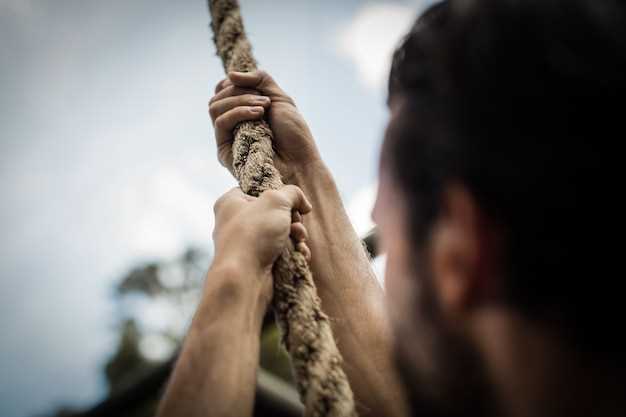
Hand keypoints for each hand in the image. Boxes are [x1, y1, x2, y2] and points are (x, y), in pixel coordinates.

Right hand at [209, 70, 321, 181]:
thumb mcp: (280, 98)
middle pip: (217, 97)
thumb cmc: (294, 135)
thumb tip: (230, 74)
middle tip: (265, 101)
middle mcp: (231, 125)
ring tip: (264, 107)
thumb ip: (259, 80)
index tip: (259, 89)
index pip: (222, 90)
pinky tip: (258, 115)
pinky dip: (238, 112)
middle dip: (240, 91)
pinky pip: (220, 123)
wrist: (300, 163)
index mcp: (241, 112)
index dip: (236, 82)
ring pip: (215, 107)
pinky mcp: (225, 151)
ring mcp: (227, 138)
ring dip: (240, 101)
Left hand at [211, 185, 312, 302]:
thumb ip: (293, 193)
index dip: (277, 194)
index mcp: (230, 203)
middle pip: (273, 213)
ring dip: (297, 236)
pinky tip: (299, 254)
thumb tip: (304, 204)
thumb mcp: (276, 201)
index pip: (257, 190)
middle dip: (292, 219)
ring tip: (299, 239)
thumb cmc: (253, 233)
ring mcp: (247, 245)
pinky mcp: (258, 263)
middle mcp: (235, 223)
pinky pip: (281, 253)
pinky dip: (294, 252)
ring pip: (280, 234)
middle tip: (296, 224)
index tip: (289, 202)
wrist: (245, 277)